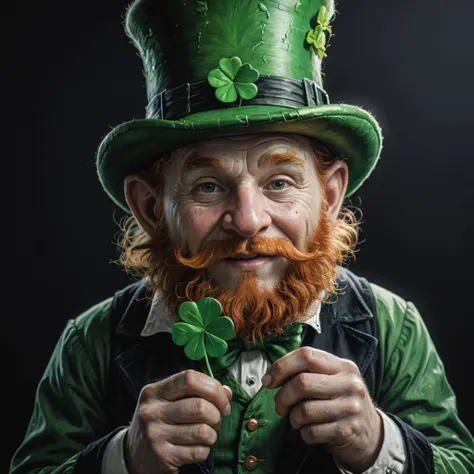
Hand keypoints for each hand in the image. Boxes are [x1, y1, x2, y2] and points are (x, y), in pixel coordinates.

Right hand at [125, 370, 231, 473]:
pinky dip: (205, 449)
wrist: (133, 454)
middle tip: (217, 419)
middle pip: (200, 406)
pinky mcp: (163, 456)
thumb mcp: (169, 400)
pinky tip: (197, 446)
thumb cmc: (158, 421)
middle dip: (217, 414)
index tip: (222, 400)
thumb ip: (196, 392)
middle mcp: (152, 411)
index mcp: (154, 392)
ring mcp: (156, 435)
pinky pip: (198, 452)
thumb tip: (227, 392)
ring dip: (213, 433)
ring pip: (202, 431)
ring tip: (207, 433)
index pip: (189, 378)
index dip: (213, 387)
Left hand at [262, 347, 382, 472]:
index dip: (281, 366)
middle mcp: (350, 384)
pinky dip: (304, 433)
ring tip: (297, 419)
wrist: (371, 434)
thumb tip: (271, 376)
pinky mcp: (347, 431)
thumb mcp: (333, 379)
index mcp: (343, 366)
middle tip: (280, 405)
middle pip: (302, 383)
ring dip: (292, 418)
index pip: (306, 355)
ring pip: (304, 410)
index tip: (268, 380)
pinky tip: (310, 431)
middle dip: (282, 396)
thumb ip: (308, 371)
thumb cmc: (341, 401)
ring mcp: (351, 408)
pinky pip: (311, 432)